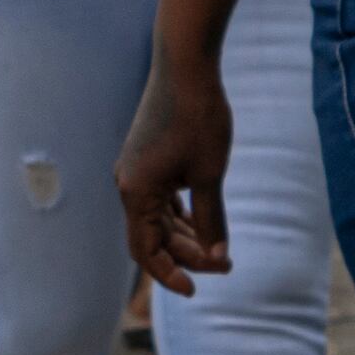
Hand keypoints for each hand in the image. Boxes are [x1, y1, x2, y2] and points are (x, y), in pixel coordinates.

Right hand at [113, 48, 237, 295]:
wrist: (185, 63)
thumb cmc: (199, 116)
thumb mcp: (210, 174)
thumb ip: (212, 220)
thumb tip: (217, 258)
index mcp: (136, 192)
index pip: (146, 251)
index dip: (168, 275)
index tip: (194, 291)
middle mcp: (129, 184)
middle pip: (153, 236)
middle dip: (187, 255)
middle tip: (226, 264)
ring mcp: (136, 171)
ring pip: (158, 218)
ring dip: (186, 236)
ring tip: (220, 248)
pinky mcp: (147, 158)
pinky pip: (160, 199)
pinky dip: (181, 215)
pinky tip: (204, 223)